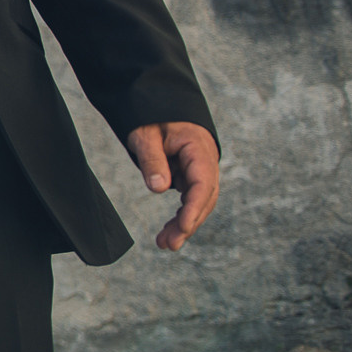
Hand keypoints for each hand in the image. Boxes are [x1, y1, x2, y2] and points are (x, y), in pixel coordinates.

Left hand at [124, 121, 219, 251]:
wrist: (158, 106)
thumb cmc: (152, 118)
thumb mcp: (146, 135)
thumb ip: (153, 160)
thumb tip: (159, 189)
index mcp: (198, 148)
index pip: (202, 183)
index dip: (194, 207)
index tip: (184, 226)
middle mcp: (205, 161)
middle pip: (204, 197)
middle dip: (189, 222)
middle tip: (169, 244)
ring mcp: (200, 170)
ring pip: (198, 202)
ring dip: (185, 224)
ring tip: (165, 244)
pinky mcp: (191, 176)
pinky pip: (190, 199)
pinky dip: (180, 216)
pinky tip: (169, 233)